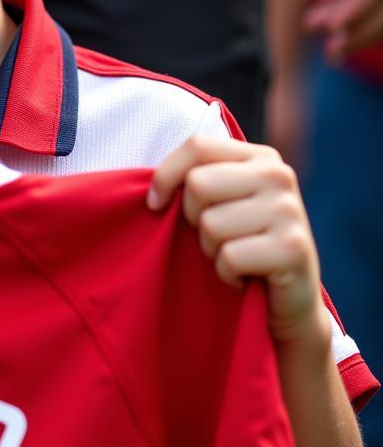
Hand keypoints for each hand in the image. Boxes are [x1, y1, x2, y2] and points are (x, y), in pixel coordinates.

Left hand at [147, 136, 324, 345]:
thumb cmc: (240, 243)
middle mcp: (279, 175)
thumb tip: (152, 193)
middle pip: (199, 184)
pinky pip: (230, 257)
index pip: (198, 146)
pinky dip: (226, 273)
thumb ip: (195, 180)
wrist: (287, 300)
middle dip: (192, 218)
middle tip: (215, 235)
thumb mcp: (219, 202)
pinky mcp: (294, 248)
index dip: (165, 175)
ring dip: (211, 250)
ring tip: (233, 255)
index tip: (155, 203)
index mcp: (259, 157)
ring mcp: (289, 210)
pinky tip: (244, 275)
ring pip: (210, 224)